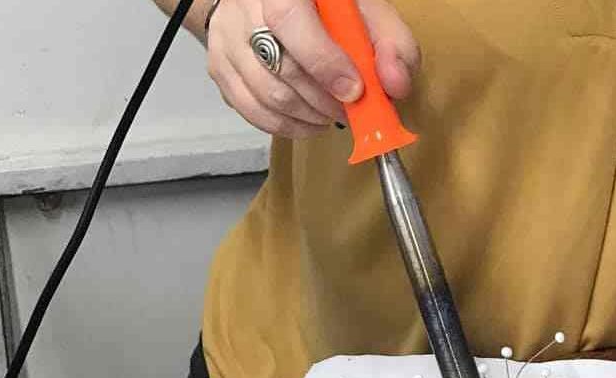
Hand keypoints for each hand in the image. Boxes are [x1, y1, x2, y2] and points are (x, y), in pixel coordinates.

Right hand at [206, 0, 419, 137]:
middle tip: (349, 108)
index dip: (323, 62)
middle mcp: (245, 8)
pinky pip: (251, 111)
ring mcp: (227, 39)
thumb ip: (391, 42)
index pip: (289, 20)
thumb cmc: (325, 7)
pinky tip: (310, 121)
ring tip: (332, 114)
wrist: (269, 2)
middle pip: (281, 68)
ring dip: (308, 117)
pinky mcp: (220, 68)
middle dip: (325, 100)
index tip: (353, 90)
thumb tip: (395, 84)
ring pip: (266, 95)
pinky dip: (287, 127)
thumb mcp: (365, 11)